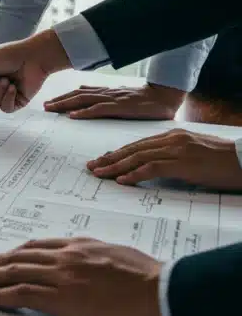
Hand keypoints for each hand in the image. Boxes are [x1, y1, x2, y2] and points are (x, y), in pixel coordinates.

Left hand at [0, 238, 167, 315]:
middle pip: (16, 257)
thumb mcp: (121, 259)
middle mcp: (65, 257)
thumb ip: (101, 259)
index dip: (12, 254)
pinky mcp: (60, 298)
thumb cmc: (152, 282)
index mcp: (81, 246)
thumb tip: (95, 267)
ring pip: (10, 273)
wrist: (164, 294)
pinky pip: (19, 294)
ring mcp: (61, 276)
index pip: (37, 248)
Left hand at [43, 83, 184, 120]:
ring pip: (84, 100)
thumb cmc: (147, 101)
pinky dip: (85, 112)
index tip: (50, 102)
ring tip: (51, 109)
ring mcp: (114, 99)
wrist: (167, 96)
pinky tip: (73, 116)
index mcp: (108, 92)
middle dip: (60, 100)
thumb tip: (90, 104)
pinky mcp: (122, 107)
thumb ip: (107, 102)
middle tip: (44, 107)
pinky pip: (100, 109)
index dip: (65, 97)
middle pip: (78, 95)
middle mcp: (108, 93)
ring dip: (66, 104)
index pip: (81, 93)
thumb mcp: (123, 99)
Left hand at [86, 129, 241, 189]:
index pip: (139, 144)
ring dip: (116, 167)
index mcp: (174, 136)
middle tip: (93, 166)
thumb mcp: (194, 154)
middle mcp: (172, 140)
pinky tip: (122, 180)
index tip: (104, 159)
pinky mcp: (183, 163)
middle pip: (133, 149)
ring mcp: (177, 150)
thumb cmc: (223, 161)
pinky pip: (152, 168)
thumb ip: (174, 156)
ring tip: (100, 174)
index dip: (119, 152)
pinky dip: (134, 174)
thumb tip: (156, 167)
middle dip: (110, 158)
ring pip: (138, 157)